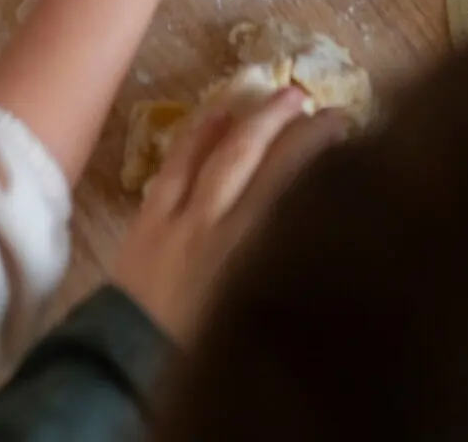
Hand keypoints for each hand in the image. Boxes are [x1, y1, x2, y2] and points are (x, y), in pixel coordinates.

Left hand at [112, 89, 345, 338]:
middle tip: (319, 104)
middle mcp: (220, 232)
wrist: (123, 370)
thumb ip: (280, 267)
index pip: (292, 188)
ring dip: (254, 121)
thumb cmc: (196, 352)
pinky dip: (199, 136)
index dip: (318, 150)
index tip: (343, 124)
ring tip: (282, 97)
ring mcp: (181, 220)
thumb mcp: (249, 312)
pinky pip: (177, 165)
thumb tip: (315, 229)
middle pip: (262, 165)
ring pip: (222, 157)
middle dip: (293, 129)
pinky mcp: (149, 218)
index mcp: (249, 261)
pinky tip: (218, 113)